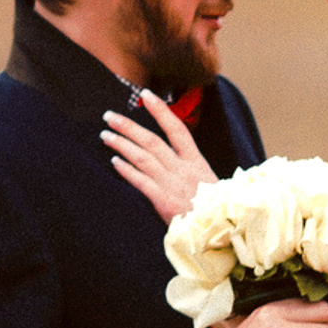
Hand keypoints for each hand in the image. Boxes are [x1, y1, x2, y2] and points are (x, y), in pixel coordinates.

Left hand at [102, 90, 213, 224]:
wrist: (222, 233)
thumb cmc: (216, 211)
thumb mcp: (211, 185)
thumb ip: (193, 172)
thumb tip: (175, 162)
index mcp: (197, 163)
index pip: (178, 129)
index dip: (161, 110)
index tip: (146, 94)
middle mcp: (184, 170)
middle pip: (153, 141)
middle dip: (129, 126)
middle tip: (109, 116)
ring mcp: (174, 185)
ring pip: (143, 158)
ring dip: (122, 144)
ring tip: (105, 135)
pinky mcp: (165, 202)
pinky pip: (142, 182)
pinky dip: (127, 171)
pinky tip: (114, 162)